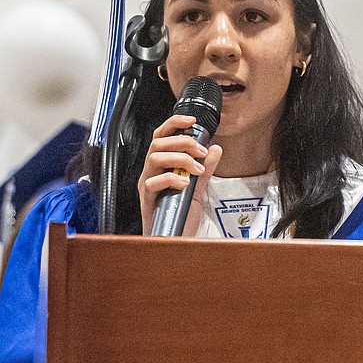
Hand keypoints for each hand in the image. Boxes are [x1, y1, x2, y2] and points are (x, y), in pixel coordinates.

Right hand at [139, 114, 222, 235]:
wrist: (175, 241)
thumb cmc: (180, 216)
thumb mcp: (197, 189)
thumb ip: (205, 169)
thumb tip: (215, 149)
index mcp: (160, 167)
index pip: (162, 137)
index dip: (174, 124)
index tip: (192, 121)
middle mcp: (151, 173)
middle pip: (158, 143)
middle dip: (183, 142)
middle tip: (201, 151)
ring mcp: (147, 186)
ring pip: (154, 158)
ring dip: (180, 158)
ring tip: (196, 169)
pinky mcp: (147, 200)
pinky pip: (152, 182)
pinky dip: (171, 179)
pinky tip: (186, 183)